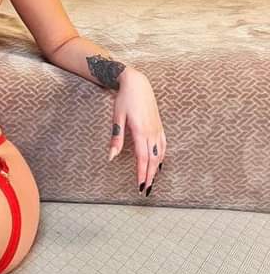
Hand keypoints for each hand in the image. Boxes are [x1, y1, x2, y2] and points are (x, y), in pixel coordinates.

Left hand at [107, 69, 165, 195]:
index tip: (140, 186)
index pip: (142, 158)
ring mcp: (157, 128)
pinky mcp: (159, 125)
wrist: (137, 83)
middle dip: (150, 176)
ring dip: (156, 169)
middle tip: (146, 190)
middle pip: (152, 160)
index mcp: (140, 131)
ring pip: (159, 154)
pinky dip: (162, 156)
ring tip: (152, 181)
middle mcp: (151, 132)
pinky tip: (160, 163)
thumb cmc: (124, 99)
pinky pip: (163, 145)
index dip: (142, 173)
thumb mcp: (116, 118)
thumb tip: (110, 157)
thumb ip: (116, 139)